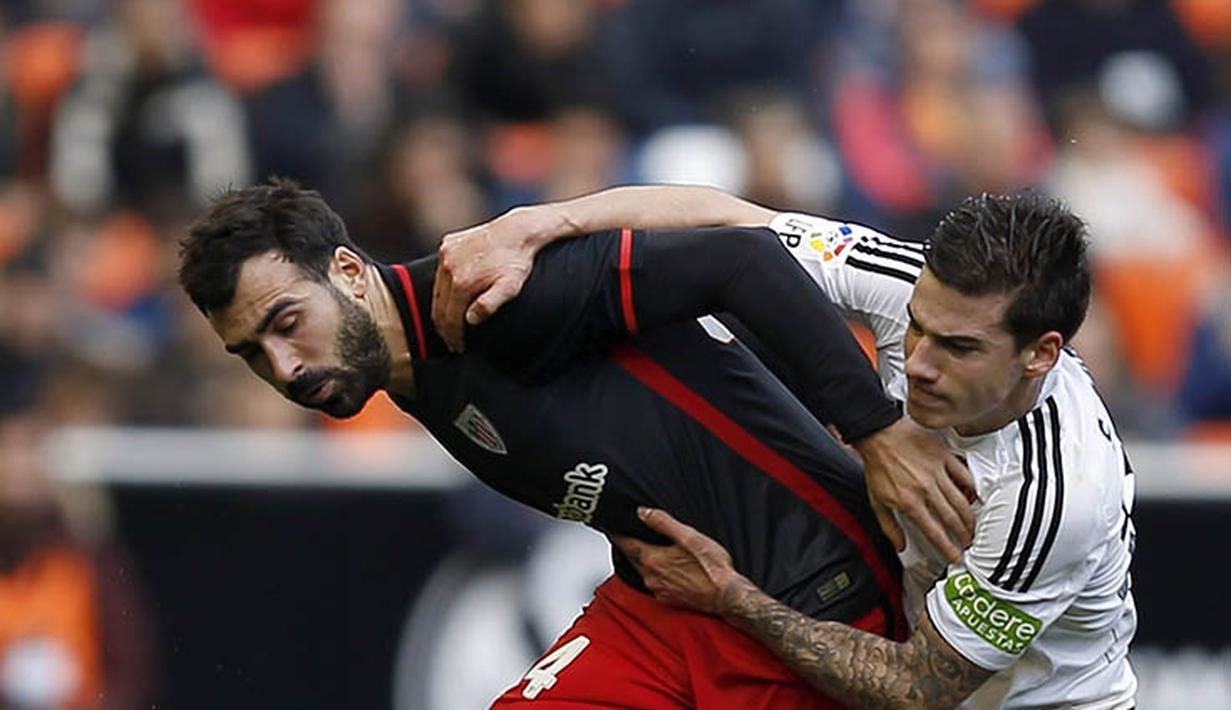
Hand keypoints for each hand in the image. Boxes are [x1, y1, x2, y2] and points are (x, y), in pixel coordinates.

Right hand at [433, 206, 564, 350]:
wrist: (519, 231)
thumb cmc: (517, 262)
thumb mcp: (510, 288)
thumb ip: (489, 305)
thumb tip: (470, 319)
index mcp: (462, 282)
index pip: (450, 318)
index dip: (453, 336)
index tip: (458, 346)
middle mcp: (449, 267)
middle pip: (439, 306)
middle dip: (444, 328)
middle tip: (452, 341)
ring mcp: (446, 254)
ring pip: (437, 290)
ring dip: (442, 308)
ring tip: (450, 323)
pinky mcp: (448, 244)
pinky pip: (440, 271)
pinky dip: (444, 286)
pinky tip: (452, 297)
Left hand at [609, 507, 753, 616]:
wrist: (728, 596)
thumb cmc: (713, 568)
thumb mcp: (689, 537)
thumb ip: (664, 523)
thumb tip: (643, 512)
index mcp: (653, 560)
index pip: (626, 544)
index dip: (616, 533)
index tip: (609, 525)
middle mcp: (651, 577)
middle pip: (632, 558)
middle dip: (628, 545)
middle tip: (625, 532)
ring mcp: (659, 590)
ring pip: (643, 570)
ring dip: (642, 558)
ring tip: (647, 546)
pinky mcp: (668, 599)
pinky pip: (654, 582)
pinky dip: (654, 572)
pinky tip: (665, 566)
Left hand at [852, 418, 976, 563]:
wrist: (878, 434)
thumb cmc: (877, 465)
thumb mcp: (876, 500)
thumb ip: (889, 526)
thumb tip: (899, 545)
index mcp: (909, 502)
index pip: (934, 532)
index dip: (948, 548)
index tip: (956, 557)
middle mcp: (926, 489)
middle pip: (952, 518)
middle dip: (963, 535)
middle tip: (969, 542)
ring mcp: (937, 472)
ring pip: (961, 500)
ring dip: (969, 517)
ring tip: (973, 526)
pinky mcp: (944, 457)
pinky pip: (964, 475)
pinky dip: (972, 487)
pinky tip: (976, 496)